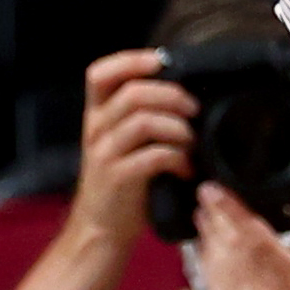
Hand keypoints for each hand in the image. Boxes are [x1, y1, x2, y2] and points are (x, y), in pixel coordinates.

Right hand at [70, 50, 194, 247]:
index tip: (163, 61)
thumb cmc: (121, 183)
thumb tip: (185, 92)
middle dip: (172, 95)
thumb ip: (139, 116)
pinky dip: (178, 158)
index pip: (99, 73)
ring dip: (179, 128)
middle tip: (194, 109)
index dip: (131, 60)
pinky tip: (186, 168)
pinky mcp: (118, 178)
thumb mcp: (121, 143)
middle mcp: (96, 130)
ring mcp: (104, 154)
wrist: (100, 230)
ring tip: (192, 142)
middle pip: (133, 93)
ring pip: (145, 121)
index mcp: (96, 116)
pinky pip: (154, 156)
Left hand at [194, 181, 289, 289]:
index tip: (214, 189)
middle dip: (213, 216)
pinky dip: (205, 262)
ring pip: (216, 261)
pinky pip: (212, 283)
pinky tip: (202, 247)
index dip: (229, 208)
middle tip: (203, 195)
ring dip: (205, 235)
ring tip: (200, 215)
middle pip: (229, 243)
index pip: (253, 233)